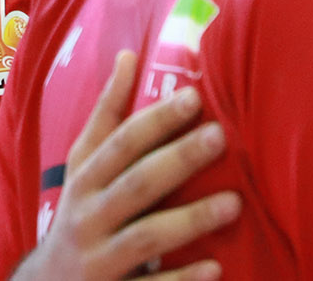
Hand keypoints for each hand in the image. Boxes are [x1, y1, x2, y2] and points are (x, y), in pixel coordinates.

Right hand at [17, 52, 240, 280]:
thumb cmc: (79, 213)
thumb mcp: (83, 164)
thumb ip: (106, 115)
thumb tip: (128, 54)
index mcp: (84, 179)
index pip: (119, 143)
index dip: (154, 120)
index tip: (193, 97)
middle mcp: (88, 215)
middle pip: (136, 183)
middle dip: (177, 159)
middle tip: (220, 136)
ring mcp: (99, 258)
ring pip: (145, 236)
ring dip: (190, 219)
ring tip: (233, 203)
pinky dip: (180, 279)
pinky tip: (214, 267)